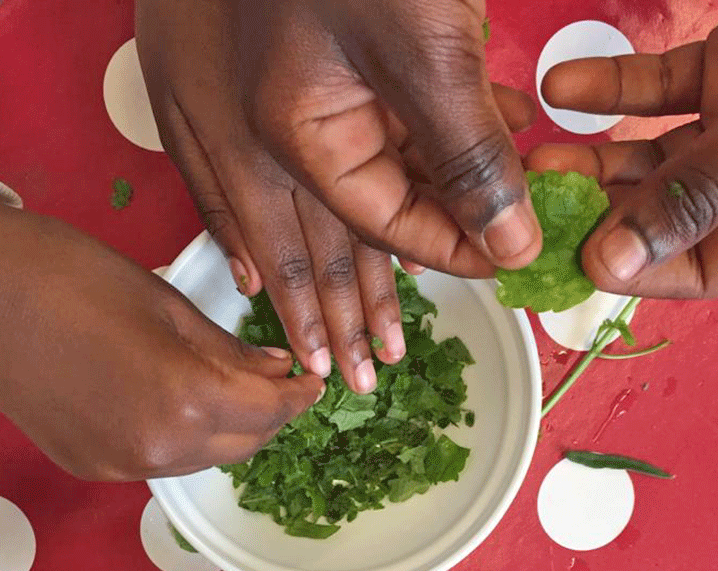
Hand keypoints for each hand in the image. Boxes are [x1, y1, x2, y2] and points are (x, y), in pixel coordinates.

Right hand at [0, 185, 321, 478]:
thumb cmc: (68, 274)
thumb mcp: (165, 301)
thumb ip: (229, 349)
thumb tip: (277, 371)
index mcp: (185, 399)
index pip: (270, 412)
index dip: (298, 396)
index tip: (311, 381)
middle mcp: (159, 449)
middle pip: (244, 446)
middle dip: (269, 417)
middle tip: (277, 383)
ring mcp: (122, 467)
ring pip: (204, 459)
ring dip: (228, 432)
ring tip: (229, 390)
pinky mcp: (92, 468)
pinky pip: (160, 461)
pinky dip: (182, 438)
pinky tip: (175, 404)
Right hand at [136, 0, 535, 392]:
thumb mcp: (426, 43)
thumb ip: (467, 150)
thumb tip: (510, 236)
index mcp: (295, 133)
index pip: (386, 220)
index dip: (448, 250)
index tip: (496, 266)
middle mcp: (247, 136)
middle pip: (313, 247)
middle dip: (348, 315)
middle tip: (364, 379)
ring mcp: (217, 112)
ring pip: (272, 223)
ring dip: (302, 290)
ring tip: (317, 352)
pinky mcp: (207, 84)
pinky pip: (223, 181)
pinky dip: (249, 230)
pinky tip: (250, 270)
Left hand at [527, 2, 717, 298]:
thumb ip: (692, 201)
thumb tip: (611, 265)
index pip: (694, 269)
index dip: (631, 270)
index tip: (570, 259)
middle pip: (661, 216)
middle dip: (598, 212)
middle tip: (537, 210)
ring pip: (652, 156)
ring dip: (595, 157)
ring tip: (540, 157)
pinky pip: (663, 87)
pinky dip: (616, 86)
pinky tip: (563, 85)